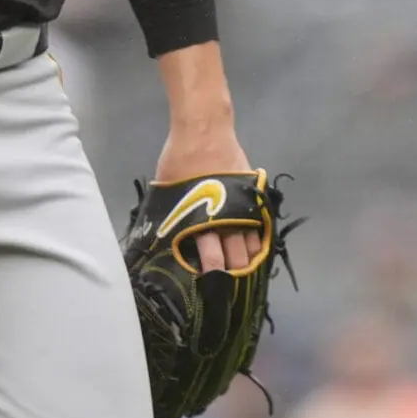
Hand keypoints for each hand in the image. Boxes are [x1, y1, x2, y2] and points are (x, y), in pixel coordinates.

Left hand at [154, 122, 259, 274]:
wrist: (204, 129)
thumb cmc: (179, 157)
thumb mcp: (166, 188)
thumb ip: (167, 213)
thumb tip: (157, 233)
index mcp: (198, 218)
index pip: (207, 256)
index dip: (207, 274)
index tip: (203, 286)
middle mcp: (223, 218)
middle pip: (231, 257)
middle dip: (227, 275)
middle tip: (222, 289)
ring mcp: (241, 207)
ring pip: (248, 247)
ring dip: (244, 263)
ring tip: (239, 277)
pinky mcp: (251, 197)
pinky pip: (259, 227)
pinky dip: (257, 243)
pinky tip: (254, 255)